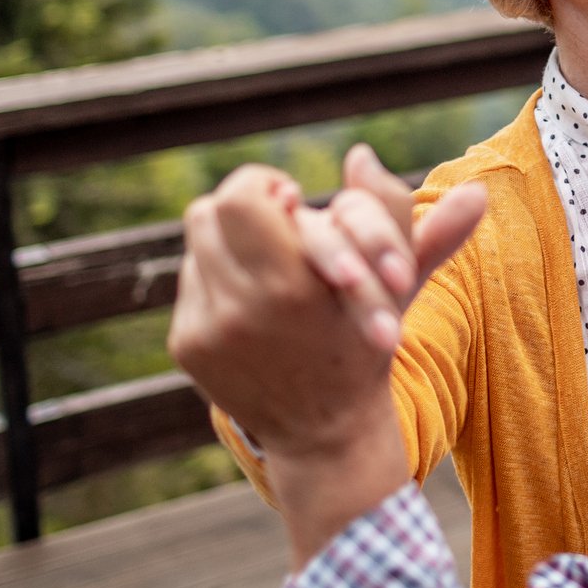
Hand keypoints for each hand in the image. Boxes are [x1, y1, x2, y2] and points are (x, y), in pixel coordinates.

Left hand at [166, 163, 484, 455]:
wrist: (326, 433)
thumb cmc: (367, 345)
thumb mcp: (399, 282)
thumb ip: (398, 213)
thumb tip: (366, 154)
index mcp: (296, 285)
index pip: (242, 197)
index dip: (266, 188)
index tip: (292, 201)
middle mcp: (244, 307)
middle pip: (209, 210)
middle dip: (244, 209)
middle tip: (276, 220)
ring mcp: (211, 328)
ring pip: (198, 244)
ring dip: (229, 240)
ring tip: (266, 254)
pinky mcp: (189, 344)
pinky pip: (191, 283)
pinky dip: (219, 278)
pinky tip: (252, 295)